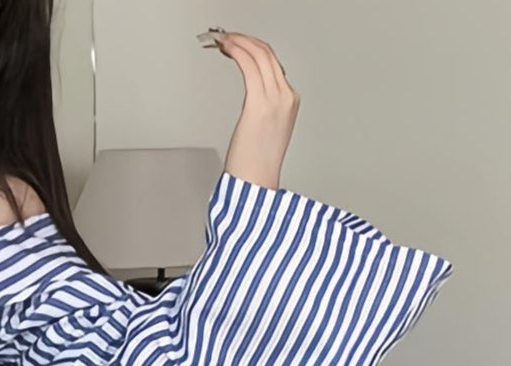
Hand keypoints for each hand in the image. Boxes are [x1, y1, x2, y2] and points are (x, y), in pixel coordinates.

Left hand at [205, 29, 299, 189]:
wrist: (256, 183)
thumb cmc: (255, 165)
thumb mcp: (264, 131)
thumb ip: (261, 110)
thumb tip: (251, 101)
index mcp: (289, 101)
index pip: (272, 64)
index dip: (253, 49)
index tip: (236, 45)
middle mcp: (286, 96)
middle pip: (267, 54)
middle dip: (245, 40)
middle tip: (225, 37)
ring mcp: (275, 99)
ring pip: (259, 55)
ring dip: (239, 43)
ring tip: (221, 40)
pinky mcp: (259, 104)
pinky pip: (249, 66)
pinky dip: (237, 52)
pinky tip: (225, 48)